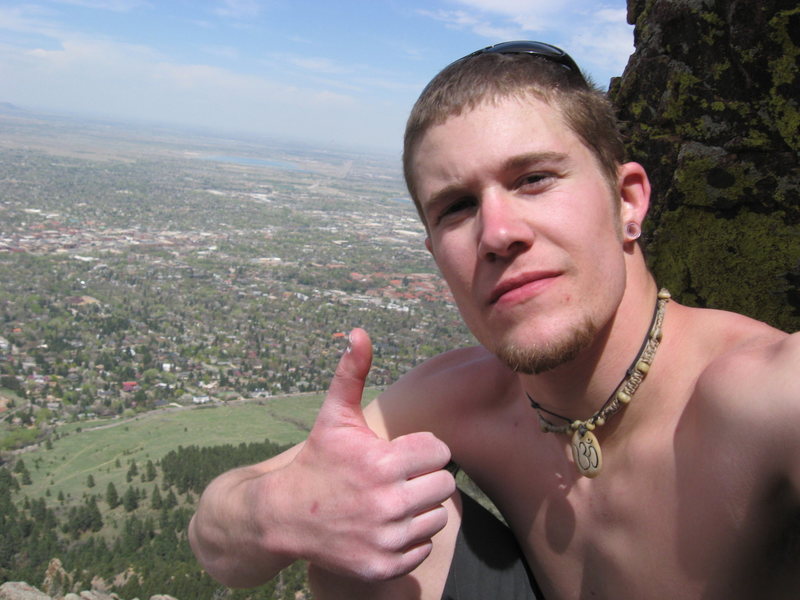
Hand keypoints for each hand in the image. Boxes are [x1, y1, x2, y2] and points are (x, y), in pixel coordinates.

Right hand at [286, 328, 454, 579]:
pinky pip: (423, 547)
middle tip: (398, 477)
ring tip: (392, 500)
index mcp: (383, 462)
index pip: (440, 452)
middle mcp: (387, 503)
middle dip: (424, 477)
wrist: (283, 517)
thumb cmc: (317, 460)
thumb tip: (359, 332)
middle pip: (444, 484)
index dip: (421, 449)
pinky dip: (410, 538)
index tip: (399, 453)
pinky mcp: (383, 566)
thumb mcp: (334, 416)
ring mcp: (386, 538)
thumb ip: (352, 373)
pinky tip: (386, 525)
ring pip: (437, 516)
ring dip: (420, 508)